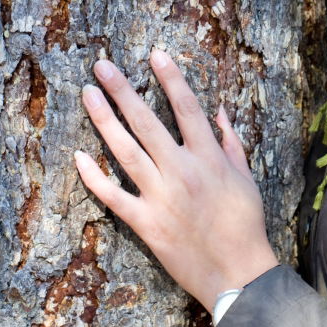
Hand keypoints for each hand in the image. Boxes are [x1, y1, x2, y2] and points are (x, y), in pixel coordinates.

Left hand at [75, 48, 278, 312]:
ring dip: (104, 120)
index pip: (187, 107)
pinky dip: (95, 177)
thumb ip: (230, 141)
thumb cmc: (245, 223)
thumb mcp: (245, 176)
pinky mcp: (146, 223)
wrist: (238, 272)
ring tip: (88, 95)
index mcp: (208, 157)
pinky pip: (114, 196)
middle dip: (123, 90)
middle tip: (103, 66)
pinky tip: (80, 155)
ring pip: (125, 151)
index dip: (171, 78)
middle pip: (146, 121)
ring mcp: (161, 196)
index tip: (155, 54)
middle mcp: (182, 170)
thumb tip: (219, 111)